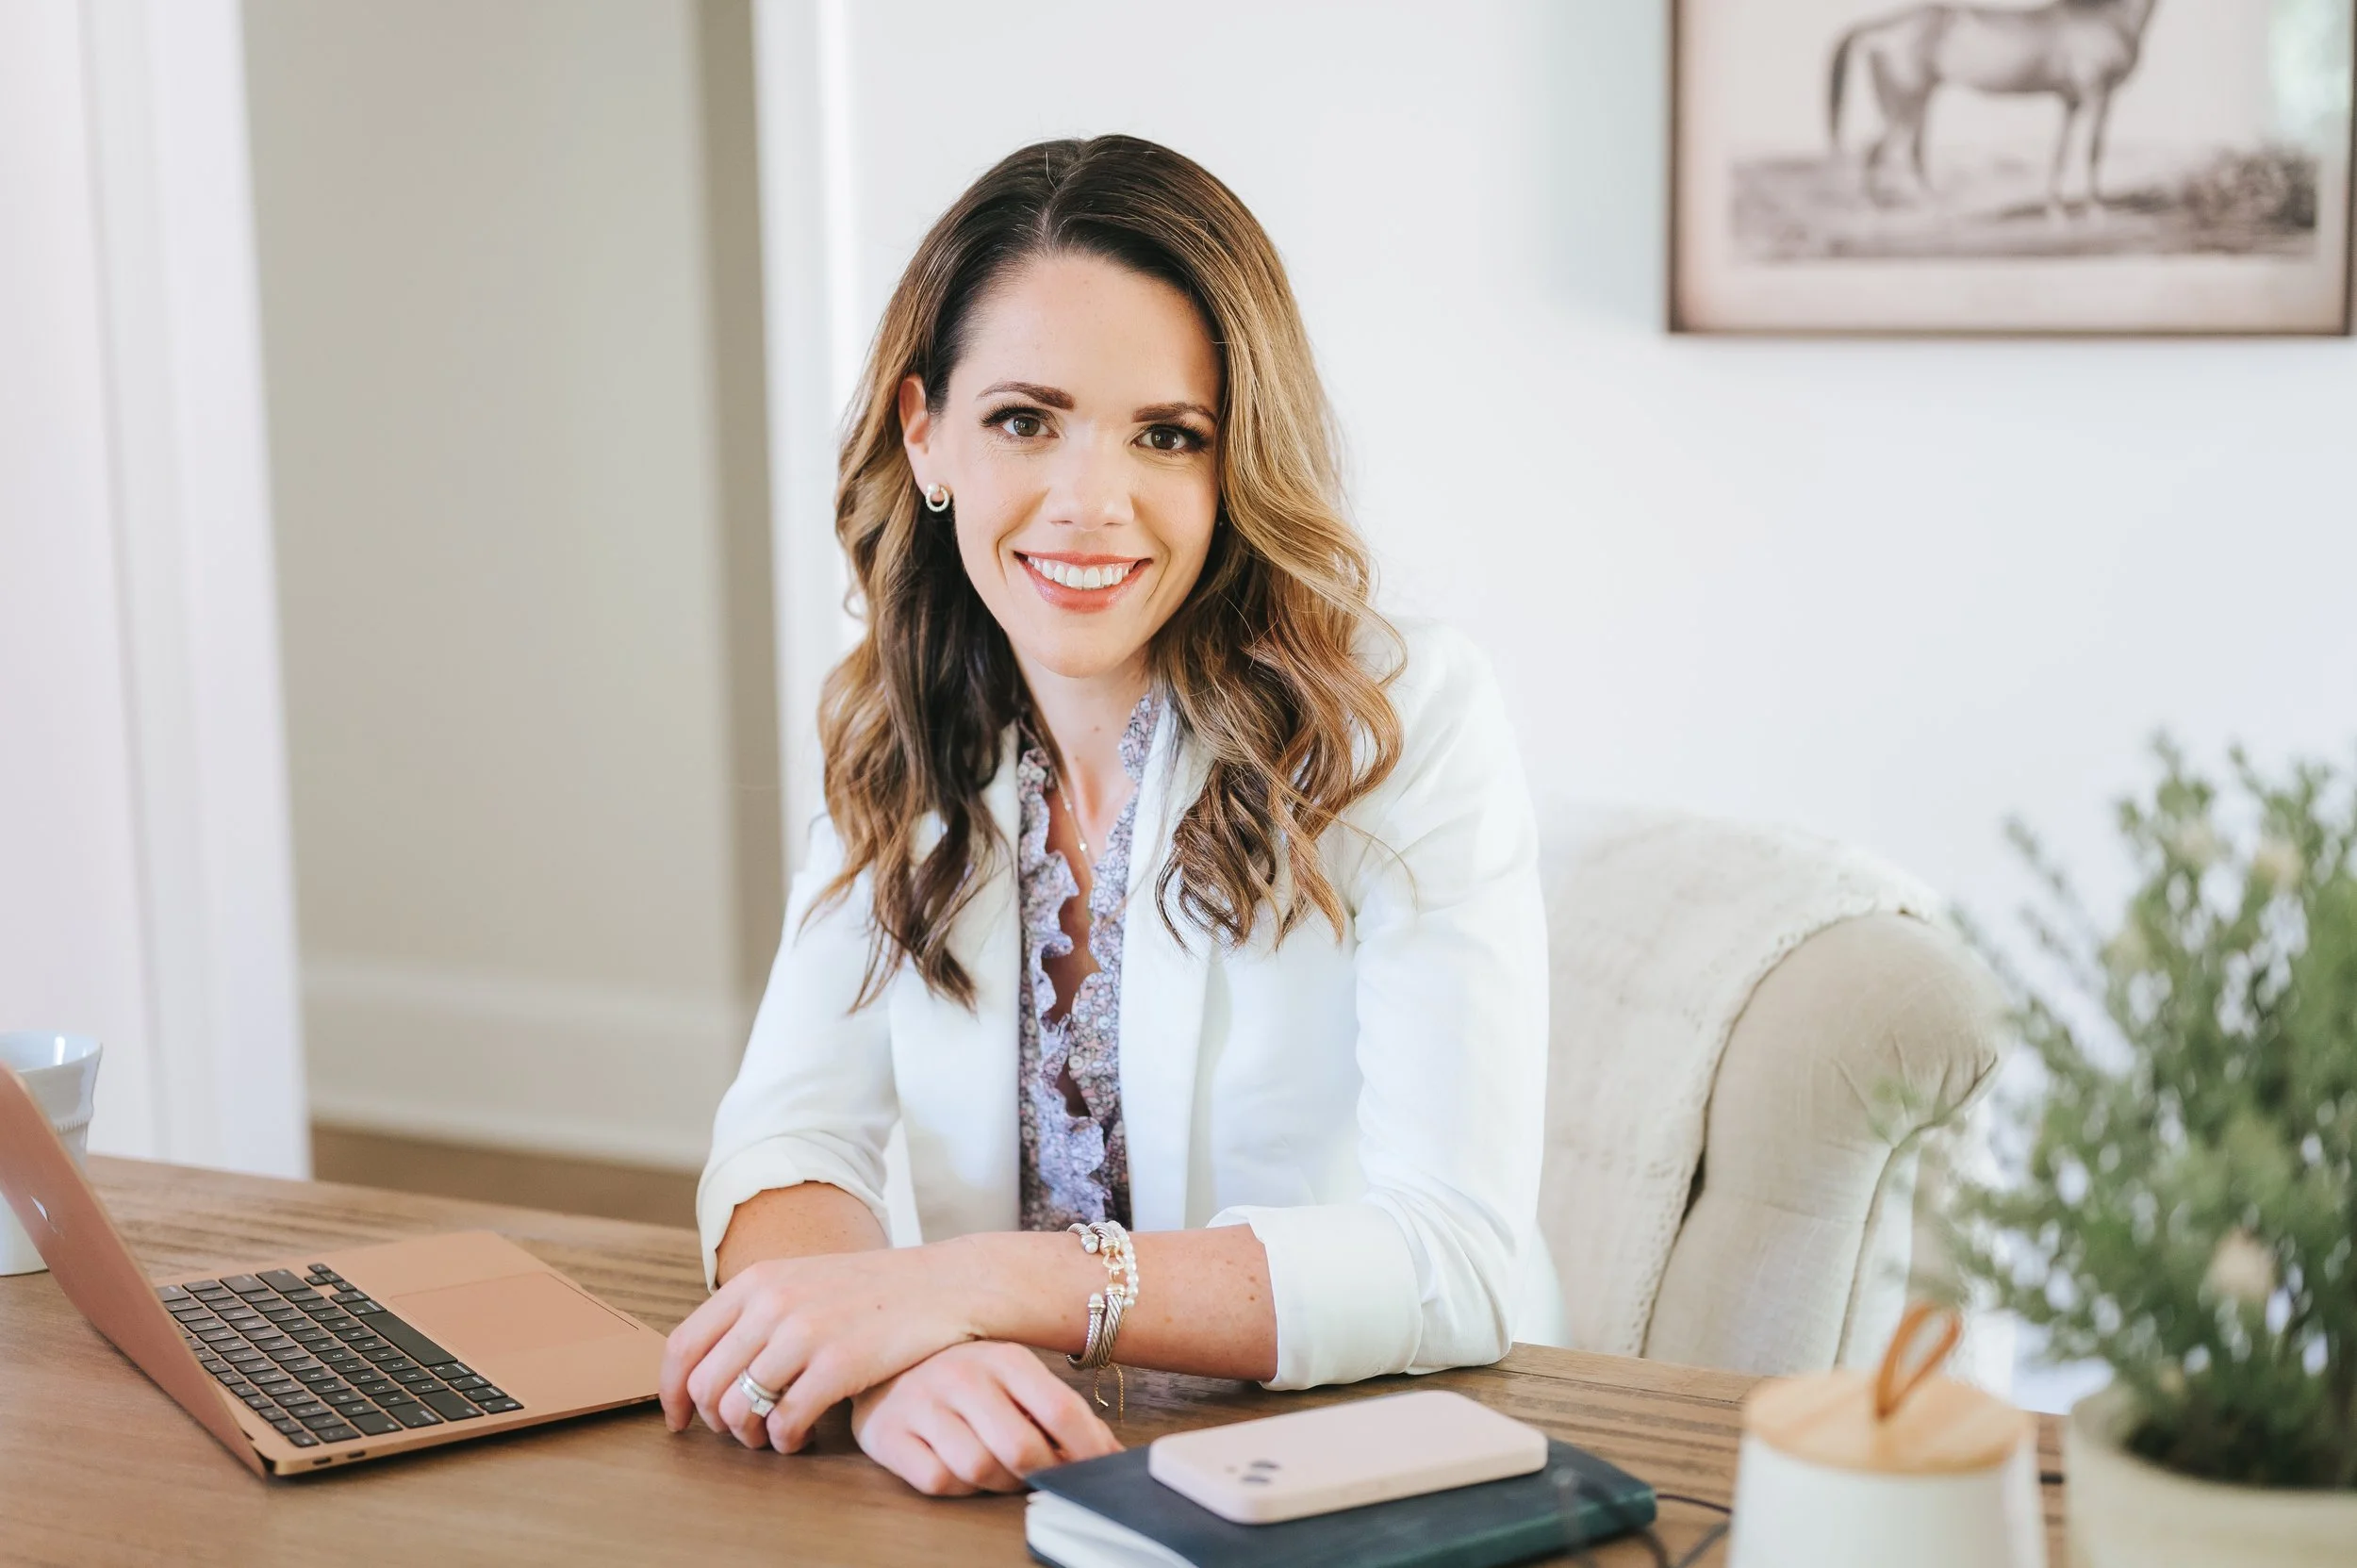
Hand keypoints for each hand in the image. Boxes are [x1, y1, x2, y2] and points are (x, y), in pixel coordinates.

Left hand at [661, 1242, 984, 1451]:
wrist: (945, 1284)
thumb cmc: (875, 1290)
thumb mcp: (806, 1279)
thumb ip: (759, 1310)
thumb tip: (711, 1360)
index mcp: (758, 1280)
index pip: (683, 1345)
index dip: (671, 1392)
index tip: (680, 1419)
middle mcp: (773, 1302)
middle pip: (706, 1384)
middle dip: (715, 1422)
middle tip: (739, 1433)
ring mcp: (806, 1332)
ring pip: (739, 1409)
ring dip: (749, 1436)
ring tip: (771, 1437)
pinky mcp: (839, 1364)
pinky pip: (785, 1421)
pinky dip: (785, 1441)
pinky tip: (800, 1439)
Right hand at [851, 1342, 1120, 1495]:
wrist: (880, 1357)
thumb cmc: (961, 1373)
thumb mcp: (1010, 1374)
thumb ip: (1055, 1408)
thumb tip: (1107, 1453)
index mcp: (1002, 1355)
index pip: (1060, 1408)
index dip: (1088, 1447)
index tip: (1101, 1469)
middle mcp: (960, 1374)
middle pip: (1021, 1447)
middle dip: (1042, 1472)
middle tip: (1046, 1475)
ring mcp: (920, 1402)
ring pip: (978, 1469)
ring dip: (999, 1482)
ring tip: (1001, 1471)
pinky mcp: (886, 1432)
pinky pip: (938, 1480)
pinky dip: (958, 1487)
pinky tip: (960, 1470)